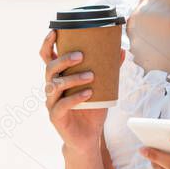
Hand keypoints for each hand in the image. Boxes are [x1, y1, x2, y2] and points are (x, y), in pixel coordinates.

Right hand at [40, 29, 123, 153]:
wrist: (88, 137)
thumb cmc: (92, 108)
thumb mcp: (102, 87)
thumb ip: (109, 70)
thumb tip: (122, 51)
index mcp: (59, 77)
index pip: (47, 57)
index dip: (48, 44)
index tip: (55, 31)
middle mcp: (51, 88)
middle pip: (50, 69)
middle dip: (64, 60)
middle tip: (82, 55)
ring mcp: (51, 103)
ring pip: (54, 86)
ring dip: (72, 78)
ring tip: (91, 76)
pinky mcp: (56, 117)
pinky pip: (61, 105)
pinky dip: (76, 98)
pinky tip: (88, 94)